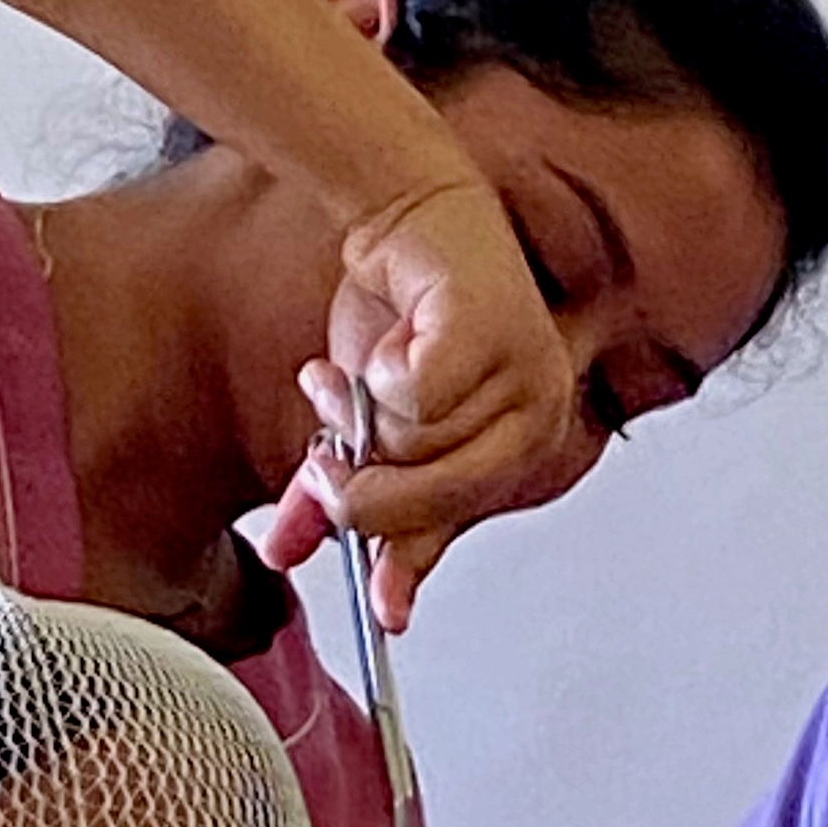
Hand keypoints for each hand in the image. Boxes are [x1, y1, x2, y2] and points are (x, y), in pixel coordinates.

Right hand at [259, 176, 576, 622]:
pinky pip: (413, 393)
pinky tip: (391, 337)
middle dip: (358, 485)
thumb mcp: (361, 425)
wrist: (406, 213)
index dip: (406, 566)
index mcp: (515, 449)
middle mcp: (537, 417)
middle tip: (324, 459)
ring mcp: (526, 372)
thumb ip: (336, 489)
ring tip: (353, 375)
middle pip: (430, 499)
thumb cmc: (399, 314)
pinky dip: (380, 366)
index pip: (451, 526)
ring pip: (414, 445)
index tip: (384, 612)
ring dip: (358, 410)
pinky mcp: (496, 329)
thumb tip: (290, 550)